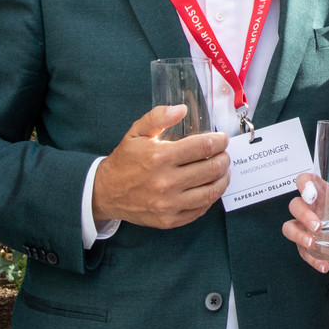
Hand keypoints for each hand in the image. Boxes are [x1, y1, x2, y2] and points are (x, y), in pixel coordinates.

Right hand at [91, 105, 230, 228]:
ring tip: (222, 170)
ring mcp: (169, 204)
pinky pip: (201, 209)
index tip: (222, 139)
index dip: (219, 141)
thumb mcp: (136, 133)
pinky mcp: (169, 219)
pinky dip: (210, 197)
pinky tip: (209, 187)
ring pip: (211, 191)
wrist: (104, 193)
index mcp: (160, 157)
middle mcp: (166, 182)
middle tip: (223, 154)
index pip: (204, 147)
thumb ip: (158, 117)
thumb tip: (182, 109)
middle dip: (224, 158)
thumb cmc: (124, 160)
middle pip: (212, 169)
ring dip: (223, 178)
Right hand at [283, 173, 328, 271]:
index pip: (306, 181)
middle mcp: (311, 209)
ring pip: (289, 227)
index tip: (308, 191)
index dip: (303, 183)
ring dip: (298, 235)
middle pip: (295, 205)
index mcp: (323, 194)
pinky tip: (324, 265)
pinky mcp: (307, 245)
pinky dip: (311, 260)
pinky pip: (302, 252)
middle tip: (317, 227)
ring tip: (312, 244)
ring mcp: (305, 227)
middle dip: (303, 215)